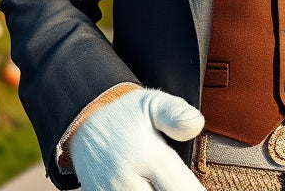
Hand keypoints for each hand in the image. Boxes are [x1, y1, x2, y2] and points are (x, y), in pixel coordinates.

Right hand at [68, 86, 205, 190]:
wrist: (84, 124)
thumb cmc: (127, 115)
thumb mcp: (154, 103)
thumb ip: (176, 114)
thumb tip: (197, 123)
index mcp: (148, 156)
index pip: (182, 189)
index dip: (193, 190)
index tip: (200, 187)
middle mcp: (127, 180)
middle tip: (179, 182)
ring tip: (163, 183)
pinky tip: (148, 186)